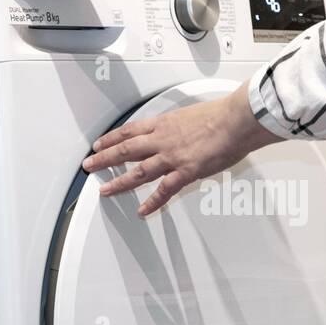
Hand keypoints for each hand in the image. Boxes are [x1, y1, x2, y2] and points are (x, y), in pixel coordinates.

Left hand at [83, 84, 282, 216]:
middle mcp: (163, 139)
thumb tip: (180, 131)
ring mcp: (172, 156)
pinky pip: (164, 190)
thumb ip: (181, 126)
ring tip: (105, 191)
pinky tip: (142, 210)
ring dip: (119, 182)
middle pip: (125, 150)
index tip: (99, 144)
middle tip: (89, 166)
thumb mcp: (192, 114)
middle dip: (104, 159)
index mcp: (164, 123)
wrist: (236, 120)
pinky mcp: (186, 171)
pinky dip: (152, 202)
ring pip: (138, 171)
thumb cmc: (221, 115)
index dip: (111, 139)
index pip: (129, 131)